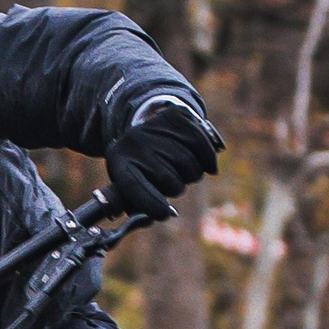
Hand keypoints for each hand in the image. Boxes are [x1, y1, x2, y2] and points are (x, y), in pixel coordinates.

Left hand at [107, 103, 219, 222]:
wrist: (147, 132)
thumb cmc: (142, 171)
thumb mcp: (131, 188)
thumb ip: (143, 207)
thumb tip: (166, 213)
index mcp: (119, 164)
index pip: (134, 187)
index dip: (151, 203)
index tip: (165, 213)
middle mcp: (134, 142)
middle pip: (167, 178)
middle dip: (176, 188)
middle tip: (174, 183)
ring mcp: (154, 126)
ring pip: (187, 163)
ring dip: (193, 174)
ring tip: (184, 171)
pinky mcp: (175, 115)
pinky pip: (200, 142)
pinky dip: (208, 157)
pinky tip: (208, 165)